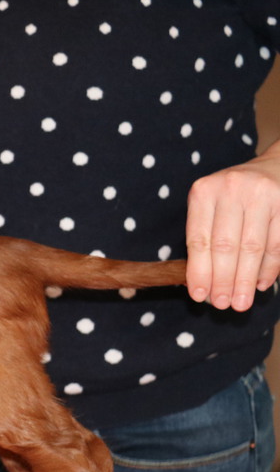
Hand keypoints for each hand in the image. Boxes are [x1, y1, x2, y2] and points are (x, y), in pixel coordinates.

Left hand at [186, 141, 279, 311]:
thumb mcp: (212, 207)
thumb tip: (202, 285)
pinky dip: (269, 268)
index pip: (199, 239)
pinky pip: (277, 244)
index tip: (199, 296)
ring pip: (253, 247)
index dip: (199, 271)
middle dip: (223, 280)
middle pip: (226, 246)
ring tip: (241, 302)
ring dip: (246, 280)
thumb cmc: (235, 197)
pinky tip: (261, 284)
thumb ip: (205, 239)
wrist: (275, 167)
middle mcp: (232, 189)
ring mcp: (263, 194)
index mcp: (204, 192)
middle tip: (223, 305)